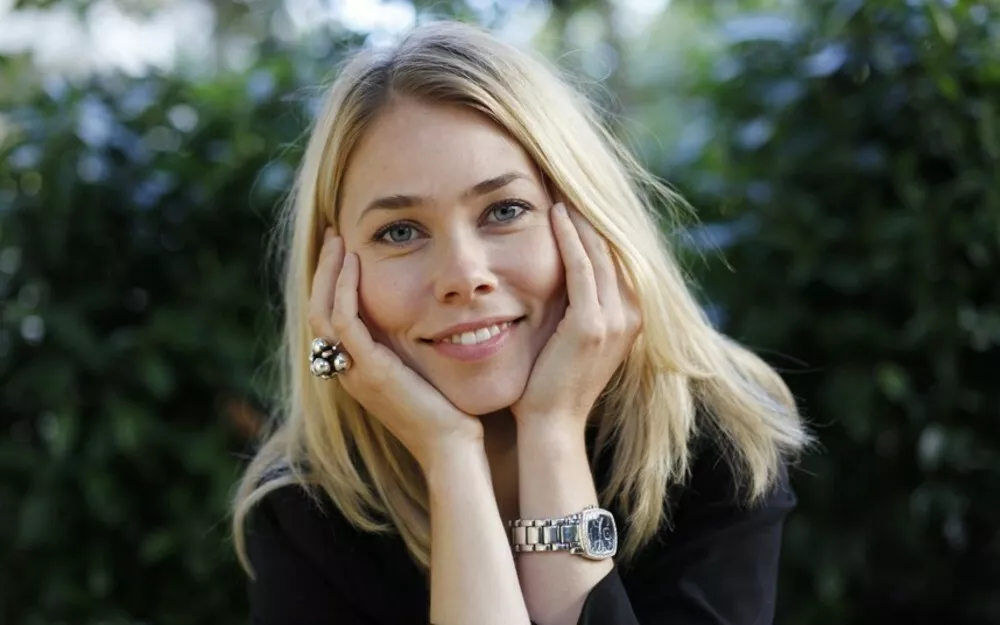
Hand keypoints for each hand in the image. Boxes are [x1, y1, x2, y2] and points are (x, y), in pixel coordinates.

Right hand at [308, 230, 484, 470]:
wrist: (453, 447)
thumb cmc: (449, 412)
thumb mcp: (423, 370)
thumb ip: (413, 345)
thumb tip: (431, 314)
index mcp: (357, 370)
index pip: (328, 320)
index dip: (330, 284)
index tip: (344, 250)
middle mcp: (348, 371)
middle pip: (316, 312)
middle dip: (324, 271)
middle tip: (334, 236)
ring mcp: (355, 372)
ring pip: (322, 313)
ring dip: (329, 273)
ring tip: (340, 240)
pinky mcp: (372, 371)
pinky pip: (345, 322)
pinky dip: (345, 289)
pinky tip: (356, 264)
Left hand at [511, 203, 641, 433]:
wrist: (550, 426)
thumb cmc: (549, 383)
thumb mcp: (568, 336)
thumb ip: (573, 303)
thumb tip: (555, 269)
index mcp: (629, 315)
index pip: (614, 254)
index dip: (594, 221)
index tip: (571, 191)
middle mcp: (630, 314)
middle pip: (612, 246)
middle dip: (588, 210)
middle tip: (564, 176)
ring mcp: (616, 320)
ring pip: (599, 251)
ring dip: (578, 216)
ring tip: (559, 183)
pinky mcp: (592, 325)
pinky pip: (581, 268)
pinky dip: (568, 238)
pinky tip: (554, 213)